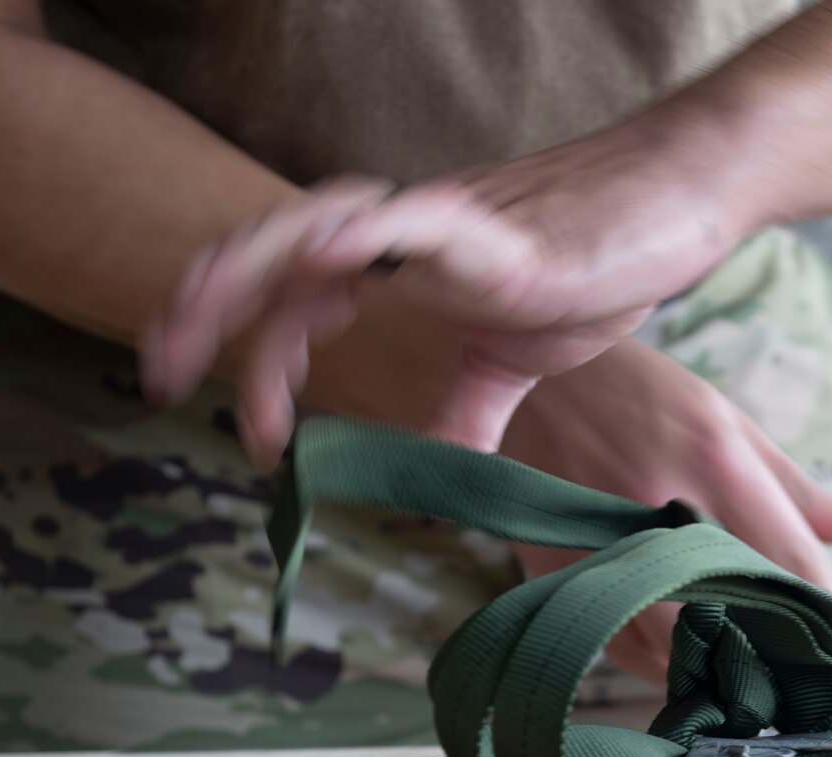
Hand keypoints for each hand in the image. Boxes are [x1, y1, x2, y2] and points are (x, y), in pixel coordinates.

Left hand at [138, 110, 760, 460]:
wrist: (675, 202)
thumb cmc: (596, 264)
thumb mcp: (516, 358)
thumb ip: (469, 411)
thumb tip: (448, 479)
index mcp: (395, 268)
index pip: (296, 306)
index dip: (257, 364)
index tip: (252, 441)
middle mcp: (397, 238)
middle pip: (275, 257)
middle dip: (207, 307)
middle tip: (157, 373)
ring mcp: (438, 224)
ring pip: (318, 226)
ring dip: (253, 266)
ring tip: (197, 305)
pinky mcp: (492, 224)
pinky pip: (413, 221)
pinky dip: (361, 235)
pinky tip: (318, 257)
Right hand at [504, 340, 831, 683]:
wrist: (519, 374)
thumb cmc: (638, 394)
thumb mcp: (725, 422)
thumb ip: (795, 489)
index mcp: (716, 458)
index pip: (793, 560)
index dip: (831, 613)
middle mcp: (661, 500)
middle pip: (737, 610)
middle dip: (773, 650)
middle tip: (796, 677)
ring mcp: (604, 538)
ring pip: (674, 643)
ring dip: (712, 666)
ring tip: (738, 675)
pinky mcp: (557, 567)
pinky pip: (618, 645)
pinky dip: (655, 664)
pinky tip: (678, 663)